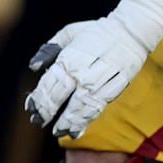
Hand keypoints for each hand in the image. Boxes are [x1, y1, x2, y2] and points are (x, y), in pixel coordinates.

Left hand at [25, 0, 162, 137]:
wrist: (130, 32)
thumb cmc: (95, 32)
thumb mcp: (68, 34)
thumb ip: (49, 50)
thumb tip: (33, 66)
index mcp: (69, 60)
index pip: (49, 84)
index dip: (39, 99)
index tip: (31, 109)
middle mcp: (82, 73)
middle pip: (61, 97)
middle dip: (48, 112)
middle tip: (38, 122)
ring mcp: (99, 82)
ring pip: (79, 107)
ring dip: (68, 121)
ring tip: (59, 131)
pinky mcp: (114, 88)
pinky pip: (97, 108)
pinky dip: (86, 120)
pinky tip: (77, 130)